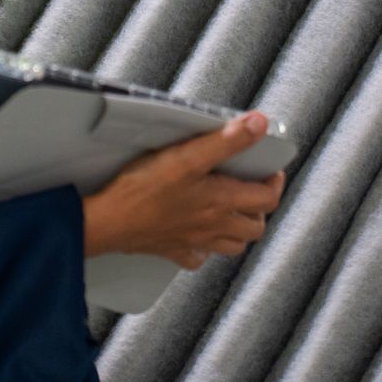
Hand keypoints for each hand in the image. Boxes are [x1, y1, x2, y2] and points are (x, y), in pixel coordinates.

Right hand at [82, 112, 285, 268]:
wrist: (107, 221)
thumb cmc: (143, 190)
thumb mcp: (188, 156)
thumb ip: (226, 141)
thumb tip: (259, 125)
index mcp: (222, 202)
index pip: (267, 198)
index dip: (275, 182)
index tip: (270, 170)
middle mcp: (213, 226)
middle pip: (254, 226)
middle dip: (260, 208)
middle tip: (252, 188)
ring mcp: (193, 241)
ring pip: (232, 245)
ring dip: (239, 229)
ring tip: (232, 210)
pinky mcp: (172, 250)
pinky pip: (198, 257)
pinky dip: (205, 248)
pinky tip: (197, 233)